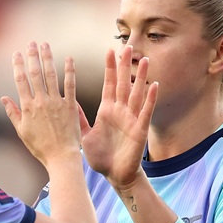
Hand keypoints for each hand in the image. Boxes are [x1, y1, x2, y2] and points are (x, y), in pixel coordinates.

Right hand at [1, 42, 81, 167]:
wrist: (60, 156)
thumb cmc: (40, 147)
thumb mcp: (22, 131)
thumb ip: (13, 113)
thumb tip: (3, 98)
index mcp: (27, 107)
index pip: (20, 81)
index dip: (17, 65)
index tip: (16, 53)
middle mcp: (41, 101)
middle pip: (35, 74)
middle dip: (32, 56)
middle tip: (31, 43)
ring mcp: (56, 102)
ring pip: (51, 75)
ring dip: (48, 58)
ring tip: (46, 45)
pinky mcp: (70, 105)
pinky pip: (70, 84)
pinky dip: (70, 70)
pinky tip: (69, 58)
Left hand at [82, 46, 157, 192]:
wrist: (115, 175)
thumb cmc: (101, 157)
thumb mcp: (86, 135)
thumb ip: (79, 119)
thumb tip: (68, 103)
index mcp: (107, 110)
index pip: (109, 84)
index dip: (110, 68)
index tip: (109, 50)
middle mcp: (120, 111)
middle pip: (123, 84)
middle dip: (125, 66)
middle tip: (127, 46)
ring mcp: (131, 119)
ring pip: (137, 94)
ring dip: (141, 77)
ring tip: (145, 60)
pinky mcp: (140, 129)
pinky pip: (146, 111)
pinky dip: (151, 98)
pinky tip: (155, 84)